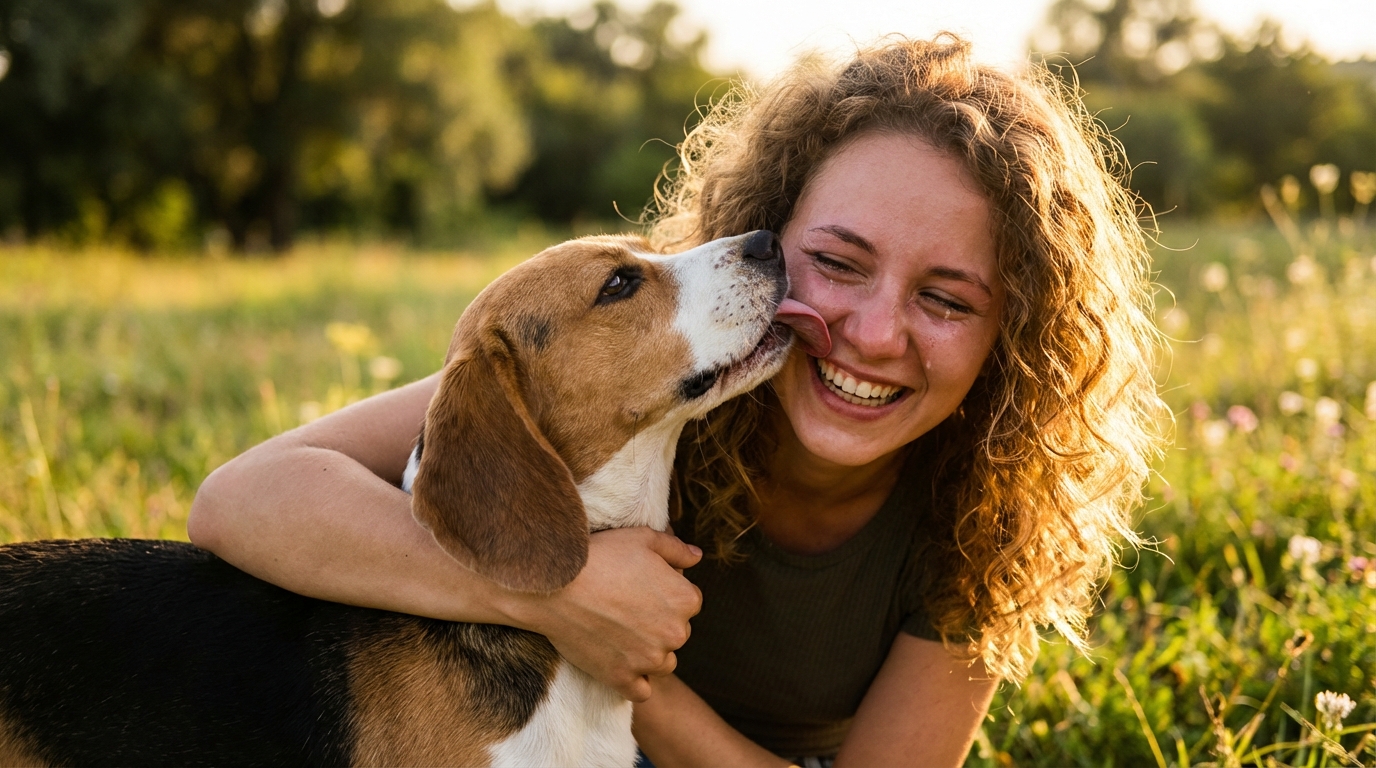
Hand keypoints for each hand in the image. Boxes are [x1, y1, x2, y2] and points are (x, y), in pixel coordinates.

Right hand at [502, 527, 702, 700]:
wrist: (554, 586)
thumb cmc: (600, 556)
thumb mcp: (643, 539)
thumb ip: (676, 549)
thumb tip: (696, 558)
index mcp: (685, 599)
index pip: (689, 602)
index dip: (666, 594)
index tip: (641, 589)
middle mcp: (675, 633)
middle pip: (676, 633)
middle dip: (659, 623)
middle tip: (627, 609)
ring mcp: (648, 660)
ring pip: (663, 663)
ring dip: (650, 654)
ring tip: (622, 635)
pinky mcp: (622, 678)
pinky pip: (641, 691)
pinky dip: (634, 681)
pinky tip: (620, 664)